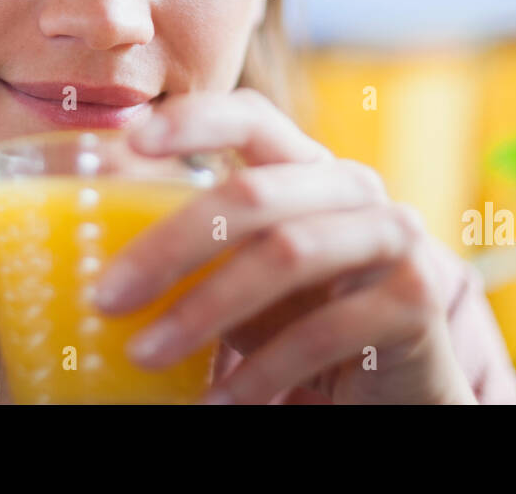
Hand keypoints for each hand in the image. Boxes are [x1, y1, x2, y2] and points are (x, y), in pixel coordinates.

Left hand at [90, 88, 476, 404]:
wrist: (399, 384)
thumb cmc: (303, 321)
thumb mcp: (244, 279)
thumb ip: (197, 256)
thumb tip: (96, 268)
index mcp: (308, 167)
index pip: (251, 115)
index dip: (192, 119)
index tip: (131, 142)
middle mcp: (355, 186)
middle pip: (252, 192)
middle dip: (169, 245)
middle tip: (106, 296)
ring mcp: (393, 235)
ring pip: (286, 253)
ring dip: (203, 310)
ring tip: (143, 354)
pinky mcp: (419, 296)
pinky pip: (325, 328)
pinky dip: (263, 369)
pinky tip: (219, 399)